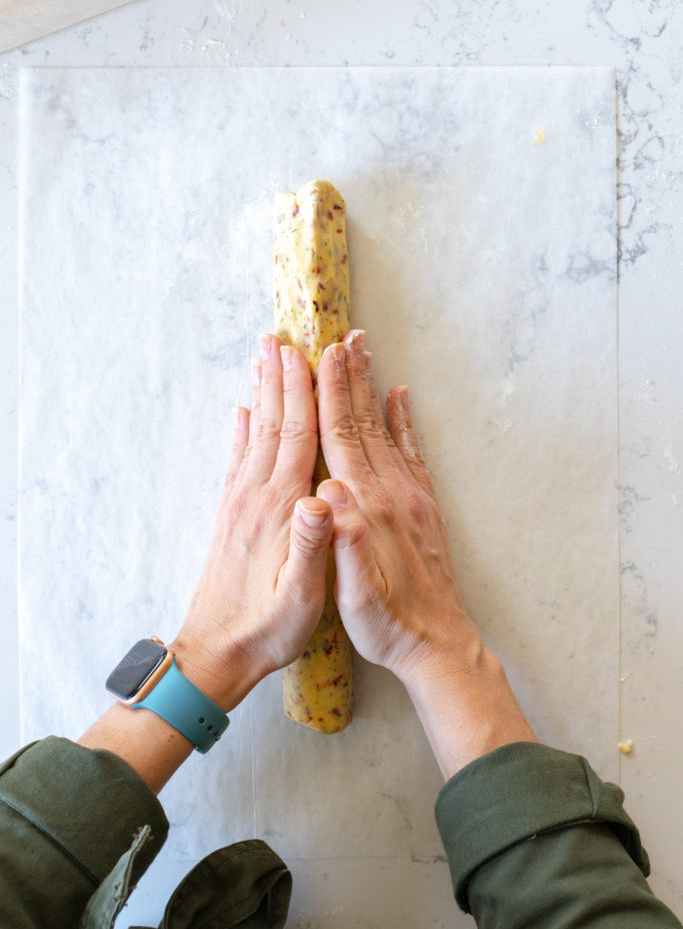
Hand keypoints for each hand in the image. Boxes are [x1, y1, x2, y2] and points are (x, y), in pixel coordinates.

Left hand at [170, 333, 332, 712]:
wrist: (216, 653)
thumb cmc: (266, 628)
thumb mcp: (302, 598)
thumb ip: (313, 546)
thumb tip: (323, 496)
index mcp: (281, 509)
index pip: (298, 437)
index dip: (306, 393)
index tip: (309, 353)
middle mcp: (257, 496)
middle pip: (274, 424)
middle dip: (281, 379)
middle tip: (282, 337)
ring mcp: (240, 504)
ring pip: (255, 434)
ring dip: (261, 394)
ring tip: (263, 360)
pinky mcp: (232, 516)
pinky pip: (238, 461)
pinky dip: (242, 431)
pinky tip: (242, 414)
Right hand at [316, 330, 476, 681]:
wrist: (439, 643)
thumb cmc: (389, 624)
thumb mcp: (357, 596)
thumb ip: (344, 544)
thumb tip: (326, 495)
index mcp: (368, 509)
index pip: (342, 439)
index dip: (331, 395)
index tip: (324, 356)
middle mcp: (392, 493)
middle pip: (364, 423)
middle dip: (351, 378)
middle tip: (344, 338)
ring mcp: (411, 496)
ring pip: (385, 429)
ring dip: (372, 389)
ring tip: (364, 354)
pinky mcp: (423, 506)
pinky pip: (410, 452)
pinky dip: (402, 421)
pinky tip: (399, 399)